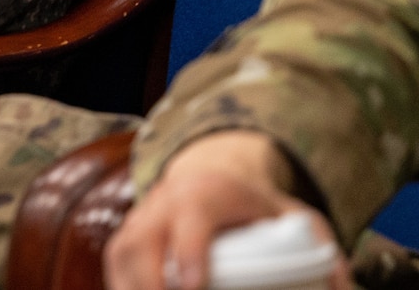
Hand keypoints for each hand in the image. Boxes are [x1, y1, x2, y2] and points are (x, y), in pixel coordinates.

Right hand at [106, 131, 345, 289]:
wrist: (213, 177)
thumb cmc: (257, 208)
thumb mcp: (297, 219)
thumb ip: (323, 253)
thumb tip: (342, 289)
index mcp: (208, 191)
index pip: (192, 218)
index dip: (190, 253)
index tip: (194, 287)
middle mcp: (165, 200)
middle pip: (143, 240)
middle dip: (149, 283)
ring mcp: (141, 218)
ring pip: (121, 253)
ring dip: (130, 288)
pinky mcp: (126, 237)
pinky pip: (115, 265)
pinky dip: (123, 288)